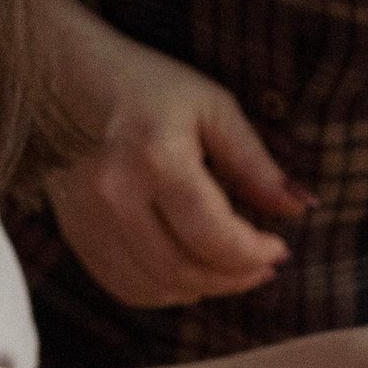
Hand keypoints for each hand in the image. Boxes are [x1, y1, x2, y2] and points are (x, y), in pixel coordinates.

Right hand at [41, 0, 307, 306]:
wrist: (67, 76)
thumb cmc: (148, 86)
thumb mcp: (213, 108)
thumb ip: (255, 163)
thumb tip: (300, 207)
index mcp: (155, 156)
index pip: (213, 234)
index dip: (253, 253)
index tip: (279, 249)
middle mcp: (114, 193)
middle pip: (183, 269)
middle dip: (232, 278)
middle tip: (262, 266)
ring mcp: (87, 217)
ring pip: (154, 287)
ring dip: (201, 290)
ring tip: (228, 271)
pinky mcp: (73, 231)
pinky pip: (122, 285)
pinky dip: (162, 292)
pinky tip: (187, 273)